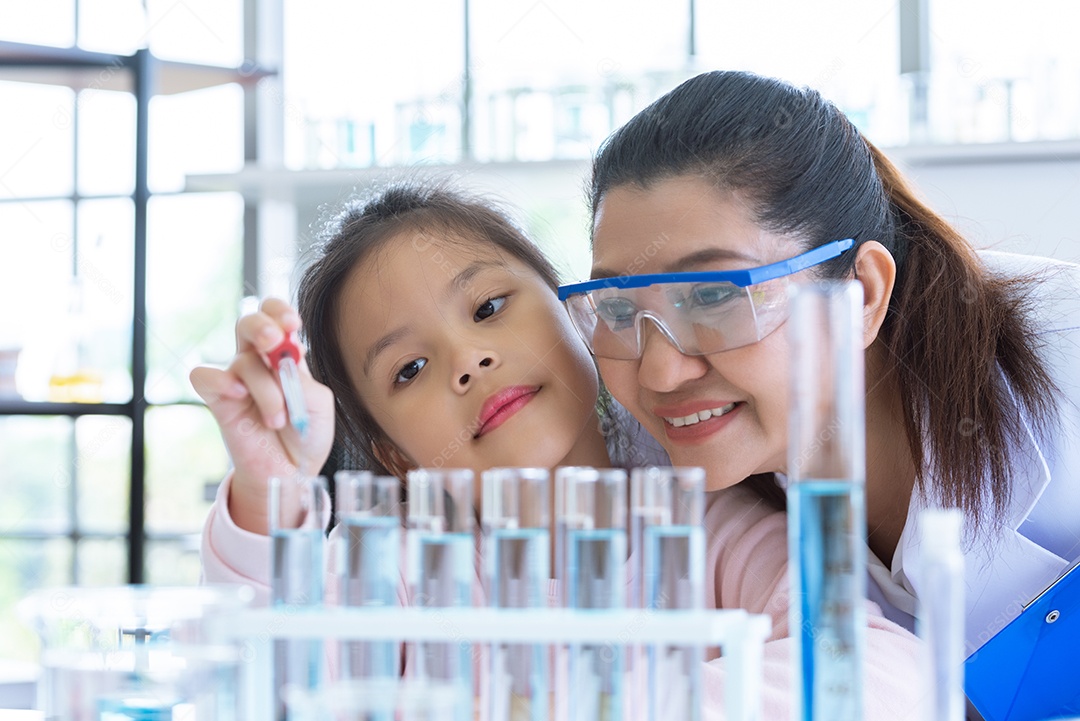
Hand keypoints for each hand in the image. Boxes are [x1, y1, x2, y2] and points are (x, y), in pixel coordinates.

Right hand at [190, 298, 334, 534]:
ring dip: (267, 390)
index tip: (292, 324)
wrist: (291, 472)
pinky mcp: (219, 401)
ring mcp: (237, 380)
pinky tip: (239, 396)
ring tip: (278, 419)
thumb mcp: (317, 404)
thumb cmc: (306, 435)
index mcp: (285, 355)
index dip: (280, 312)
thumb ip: (301, 379)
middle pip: (249, 323)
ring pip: (243, 361)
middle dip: (263, 327)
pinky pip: (204, 376)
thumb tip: (282, 357)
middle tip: (275, 343)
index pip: (275, 316)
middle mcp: (259, 362)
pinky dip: (221, 382)